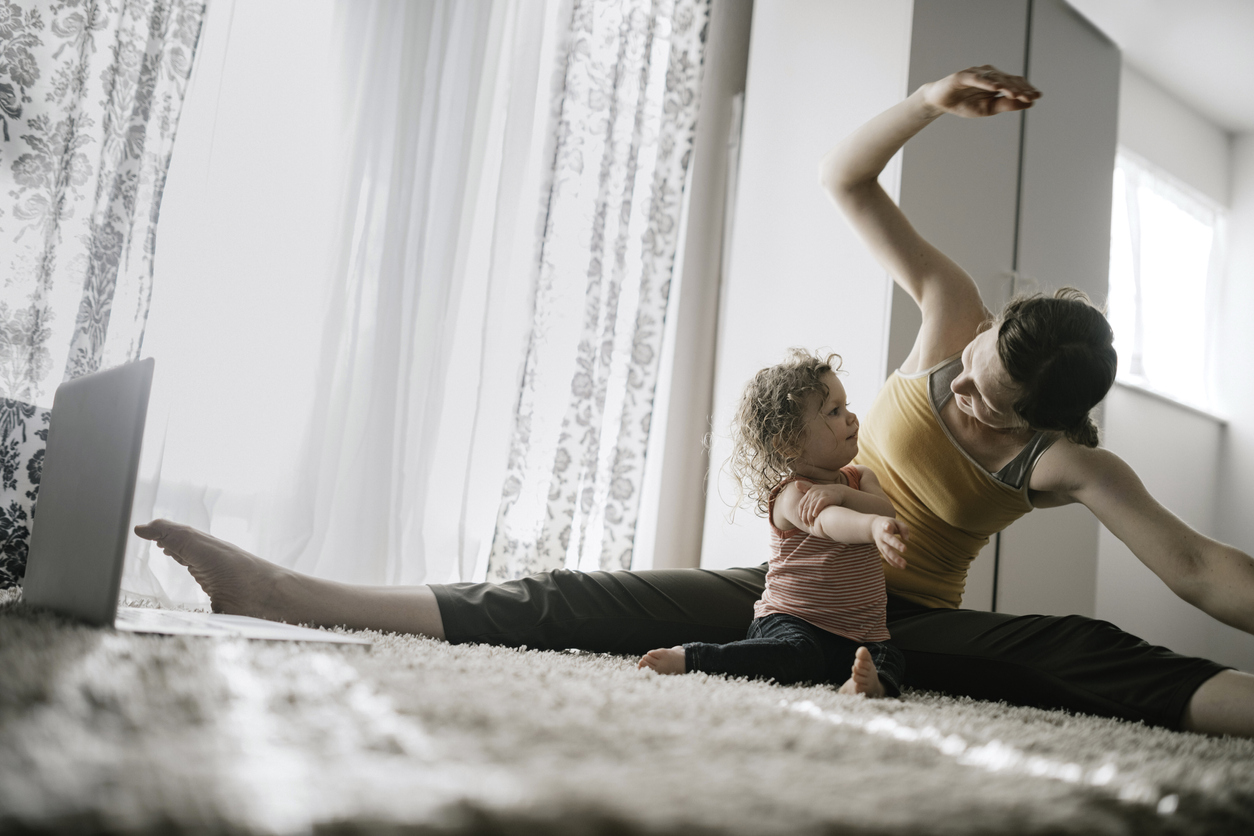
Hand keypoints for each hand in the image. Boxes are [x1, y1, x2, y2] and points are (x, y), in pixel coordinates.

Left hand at [796, 481, 847, 526]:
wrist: (839, 491)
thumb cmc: (826, 493)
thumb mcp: (815, 489)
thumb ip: (805, 488)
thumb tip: (795, 483)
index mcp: (809, 492)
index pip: (801, 504)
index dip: (801, 513)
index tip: (802, 520)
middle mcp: (813, 492)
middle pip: (805, 507)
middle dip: (805, 517)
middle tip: (807, 524)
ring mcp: (819, 495)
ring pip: (811, 507)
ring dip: (809, 517)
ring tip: (811, 523)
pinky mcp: (826, 497)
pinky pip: (819, 505)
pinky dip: (816, 510)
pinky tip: (815, 515)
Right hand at [870, 517, 909, 569]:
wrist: (874, 526)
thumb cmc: (889, 524)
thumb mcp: (896, 522)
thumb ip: (903, 528)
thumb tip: (906, 539)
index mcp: (885, 527)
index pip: (887, 527)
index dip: (887, 526)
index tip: (888, 526)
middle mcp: (881, 537)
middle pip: (887, 544)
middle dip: (894, 548)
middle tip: (904, 550)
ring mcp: (880, 545)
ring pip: (887, 553)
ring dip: (895, 560)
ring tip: (904, 565)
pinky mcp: (881, 550)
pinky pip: (887, 557)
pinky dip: (893, 563)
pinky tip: (900, 567)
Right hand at [921, 65, 1039, 117]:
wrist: (940, 102)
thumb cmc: (964, 104)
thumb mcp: (988, 108)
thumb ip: (1007, 104)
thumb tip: (1029, 103)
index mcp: (996, 81)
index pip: (1014, 84)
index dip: (1025, 89)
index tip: (1037, 97)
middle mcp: (989, 74)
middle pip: (1008, 80)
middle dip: (1020, 89)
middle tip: (1032, 97)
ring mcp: (976, 73)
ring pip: (995, 78)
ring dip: (1007, 86)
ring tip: (1018, 95)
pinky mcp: (963, 76)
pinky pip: (977, 79)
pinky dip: (988, 83)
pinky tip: (997, 88)